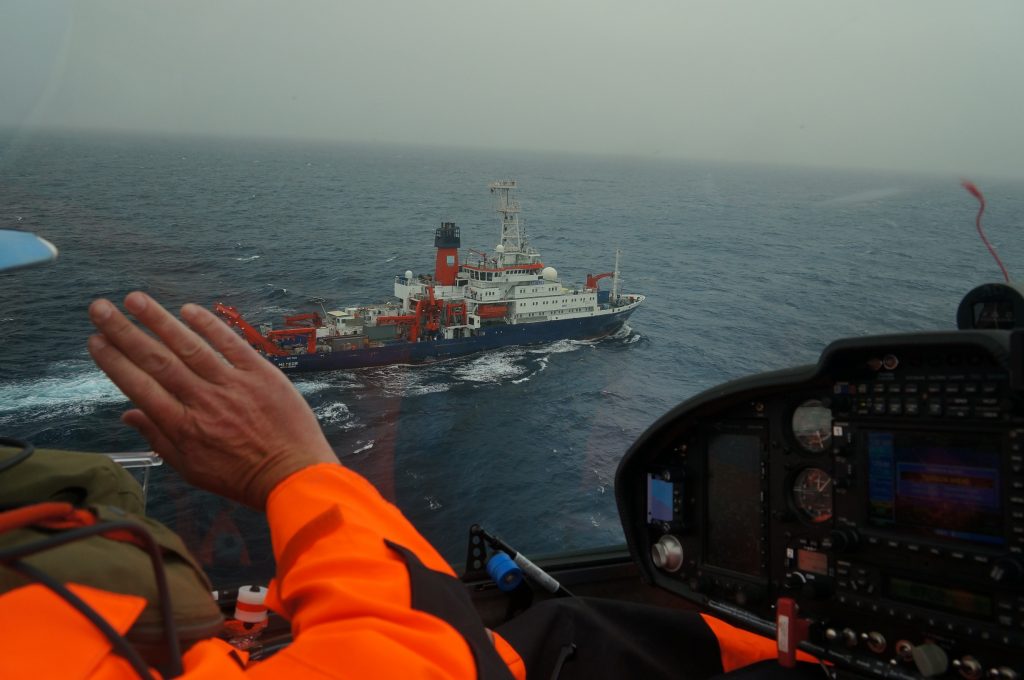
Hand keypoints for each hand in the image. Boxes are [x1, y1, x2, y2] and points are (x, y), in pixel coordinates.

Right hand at [87, 292, 337, 508]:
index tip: (94, 340)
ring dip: (159, 320)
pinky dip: (210, 325)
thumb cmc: (240, 476)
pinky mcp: (262, 374)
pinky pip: (231, 344)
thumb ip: (158, 439)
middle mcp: (203, 402)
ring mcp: (233, 385)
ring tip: (134, 299)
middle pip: (157, 361)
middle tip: (100, 308)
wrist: (293, 475)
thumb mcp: (191, 469)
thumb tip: (127, 415)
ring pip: (189, 346)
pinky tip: (187, 309)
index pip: (139, 387)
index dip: (114, 362)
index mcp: (182, 427)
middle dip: (125, 332)